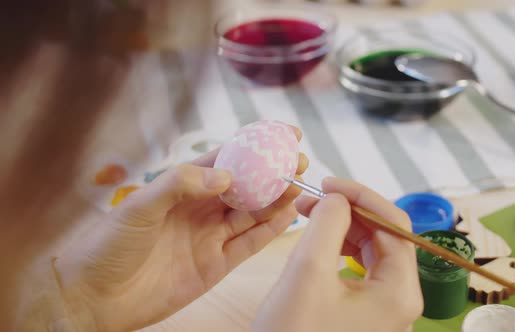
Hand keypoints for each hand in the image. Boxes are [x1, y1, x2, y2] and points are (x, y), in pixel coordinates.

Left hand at [54, 127, 307, 331]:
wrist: (94, 297)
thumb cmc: (107, 245)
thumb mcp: (139, 206)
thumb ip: (181, 184)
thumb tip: (225, 174)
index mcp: (181, 188)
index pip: (225, 160)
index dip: (253, 146)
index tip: (281, 134)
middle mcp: (199, 210)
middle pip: (245, 187)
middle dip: (272, 173)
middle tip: (298, 161)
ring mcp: (209, 237)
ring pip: (251, 214)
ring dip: (275, 199)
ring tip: (298, 184)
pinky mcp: (215, 265)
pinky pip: (248, 244)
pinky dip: (269, 230)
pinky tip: (287, 215)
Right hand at [253, 178, 422, 331]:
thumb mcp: (307, 272)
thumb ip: (327, 224)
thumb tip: (338, 198)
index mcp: (399, 291)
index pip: (394, 224)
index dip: (361, 196)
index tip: (327, 183)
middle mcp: (400, 300)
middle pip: (385, 237)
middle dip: (349, 211)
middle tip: (312, 199)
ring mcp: (384, 310)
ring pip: (371, 252)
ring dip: (343, 228)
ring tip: (309, 216)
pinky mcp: (365, 316)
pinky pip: (360, 271)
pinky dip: (339, 250)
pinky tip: (318, 240)